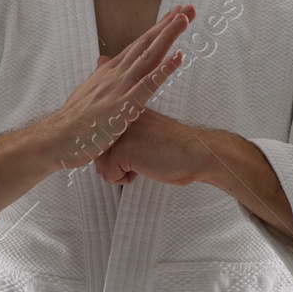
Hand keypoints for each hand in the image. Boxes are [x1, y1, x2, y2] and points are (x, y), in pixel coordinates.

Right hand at [41, 4, 195, 171]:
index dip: (157, 30)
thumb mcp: (87, 93)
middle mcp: (116, 74)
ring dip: (167, 36)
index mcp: (109, 72)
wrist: (56, 139)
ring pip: (149, 56)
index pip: (138, 45)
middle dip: (167, 24)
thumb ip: (99, 76)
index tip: (173, 15)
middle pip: (146, 43)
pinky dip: (164, 69)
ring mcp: (120, 88)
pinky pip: (148, 85)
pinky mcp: (123, 106)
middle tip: (188, 7)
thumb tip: (104, 60)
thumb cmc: (73, 122)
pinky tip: (178, 56)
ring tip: (185, 18)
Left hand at [92, 106, 208, 186]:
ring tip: (141, 164)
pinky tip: (143, 169)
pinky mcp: (123, 149)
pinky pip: (109, 175)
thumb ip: (124, 137)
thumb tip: (101, 157)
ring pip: (100, 165)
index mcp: (126, 112)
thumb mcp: (144, 136)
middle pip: (96, 152)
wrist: (196, 153)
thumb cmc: (174, 149)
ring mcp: (121, 133)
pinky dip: (125, 180)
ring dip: (119, 173)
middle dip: (113, 165)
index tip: (135, 153)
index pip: (101, 138)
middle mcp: (120, 119)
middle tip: (139, 162)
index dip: (113, 154)